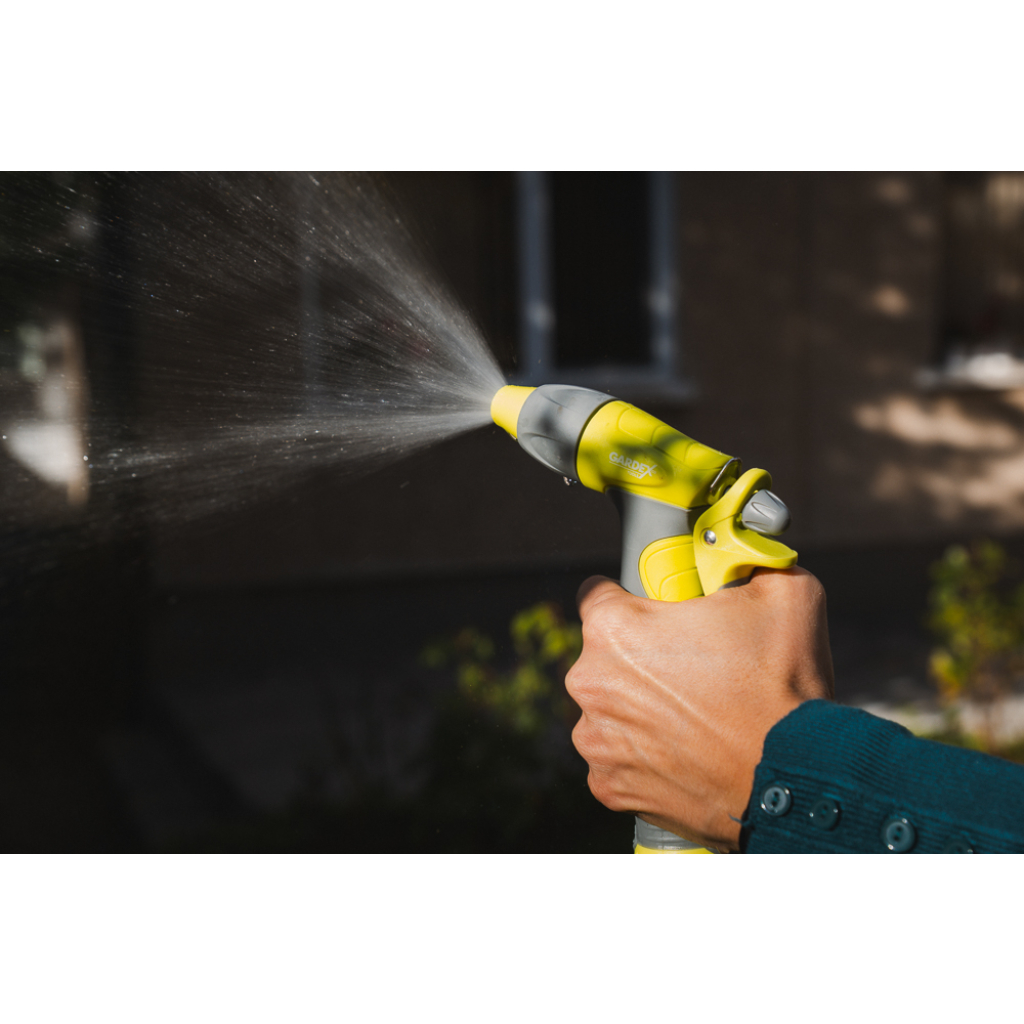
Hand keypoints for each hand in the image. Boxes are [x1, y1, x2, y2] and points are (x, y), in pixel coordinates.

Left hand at [566, 568, 833, 851]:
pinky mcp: (608, 786)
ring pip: (610, 710)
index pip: (597, 594)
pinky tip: (686, 753)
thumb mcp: (784, 592)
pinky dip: (645, 757)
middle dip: (640, 658)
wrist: (795, 778)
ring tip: (695, 715)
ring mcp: (595, 740)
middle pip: (604, 657)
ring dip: (639, 709)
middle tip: (692, 668)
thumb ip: (749, 559)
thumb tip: (745, 551)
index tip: (656, 612)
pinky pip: (619, 759)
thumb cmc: (782, 685)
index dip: (631, 599)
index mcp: (612, 628)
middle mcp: (589, 683)